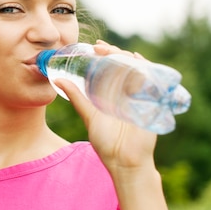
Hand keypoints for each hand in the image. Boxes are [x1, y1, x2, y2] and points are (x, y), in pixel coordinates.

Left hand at [53, 40, 157, 176]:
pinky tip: (136, 60)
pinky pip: (152, 80)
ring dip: (126, 57)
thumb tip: (57, 80)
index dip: (104, 55)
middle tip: (99, 48)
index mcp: (112, 94)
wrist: (124, 162)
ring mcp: (140, 96)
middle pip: (123, 65)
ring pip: (137, 69)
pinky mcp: (151, 103)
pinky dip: (146, 68)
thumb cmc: (107, 142)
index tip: (92, 47)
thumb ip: (76, 97)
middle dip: (113, 52)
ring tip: (112, 52)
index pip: (110, 68)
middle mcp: (126, 92)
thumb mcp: (89, 115)